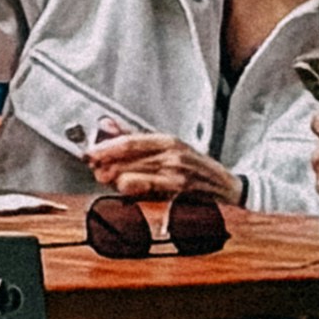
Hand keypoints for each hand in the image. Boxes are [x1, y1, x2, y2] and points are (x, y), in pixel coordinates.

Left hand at [87, 131, 241, 207]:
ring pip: (140, 175)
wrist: (229, 188)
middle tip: (94, 170)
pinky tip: (128, 193)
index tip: (89, 153)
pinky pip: (157, 194)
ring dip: (118, 179)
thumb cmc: (196, 168)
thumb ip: (135, 137)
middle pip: (132, 158)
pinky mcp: (185, 193)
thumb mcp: (168, 148)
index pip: (130, 141)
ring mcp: (180, 174)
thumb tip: (107, 124)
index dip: (107, 147)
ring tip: (107, 181)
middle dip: (108, 165)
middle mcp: (173, 155)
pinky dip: (141, 193)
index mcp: (167, 141)